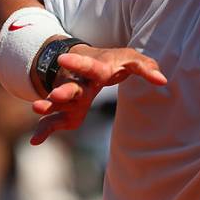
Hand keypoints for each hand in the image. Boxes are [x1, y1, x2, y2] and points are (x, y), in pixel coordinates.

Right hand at [29, 46, 166, 144]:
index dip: (78, 64)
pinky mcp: (66, 111)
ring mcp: (71, 97)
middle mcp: (80, 82)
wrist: (80, 60)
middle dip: (64, 92)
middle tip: (55, 95)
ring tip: (38, 109)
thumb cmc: (113, 61)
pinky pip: (54, 122)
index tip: (62, 60)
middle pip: (72, 87)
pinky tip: (36, 140)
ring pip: (59, 104)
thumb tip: (163, 81)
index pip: (90, 67)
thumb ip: (146, 68)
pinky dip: (45, 130)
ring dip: (50, 107)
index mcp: (96, 68)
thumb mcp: (130, 59)